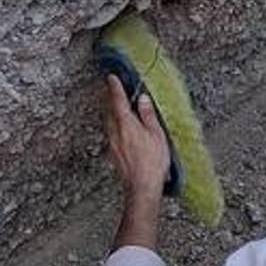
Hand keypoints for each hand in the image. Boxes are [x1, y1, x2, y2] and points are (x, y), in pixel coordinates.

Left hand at [103, 74, 170, 198]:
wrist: (141, 187)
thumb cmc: (152, 163)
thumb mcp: (156, 134)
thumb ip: (148, 115)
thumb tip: (143, 100)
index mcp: (126, 123)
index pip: (118, 100)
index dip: (115, 87)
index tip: (112, 78)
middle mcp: (115, 131)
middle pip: (110, 109)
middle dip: (112, 97)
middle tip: (115, 88)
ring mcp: (112, 143)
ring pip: (109, 120)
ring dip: (112, 111)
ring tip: (120, 106)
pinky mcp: (113, 152)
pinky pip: (111, 132)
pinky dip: (114, 124)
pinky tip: (121, 127)